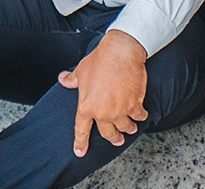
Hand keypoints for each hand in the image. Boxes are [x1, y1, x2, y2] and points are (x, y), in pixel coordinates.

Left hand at [58, 30, 148, 158]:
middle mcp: (102, 113)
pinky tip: (142, 115)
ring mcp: (119, 110)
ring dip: (128, 128)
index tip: (80, 152)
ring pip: (125, 126)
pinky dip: (141, 116)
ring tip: (131, 128)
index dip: (80, 142)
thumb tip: (63, 78)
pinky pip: (139, 116)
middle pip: (107, 133)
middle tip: (117, 140)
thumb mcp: (81, 70)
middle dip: (113, 138)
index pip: (81, 129)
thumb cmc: (100, 60)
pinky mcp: (134, 104)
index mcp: (86, 106)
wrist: (121, 53)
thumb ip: (72, 79)